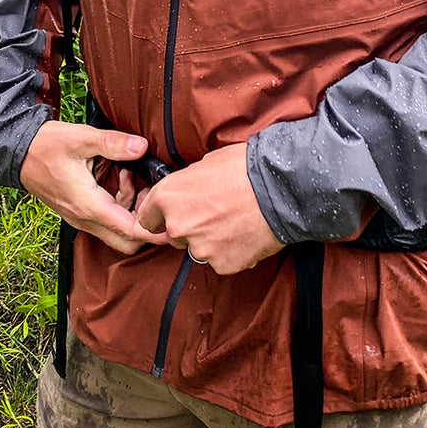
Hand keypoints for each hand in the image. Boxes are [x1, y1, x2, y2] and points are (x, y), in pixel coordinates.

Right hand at [19, 120, 166, 254]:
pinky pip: (106, 220)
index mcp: (89, 206)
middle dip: (145, 224)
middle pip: (125, 241)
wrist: (18, 150)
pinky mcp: (78, 212)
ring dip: (132, 210)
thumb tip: (141, 147)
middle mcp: (85, 219)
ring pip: (116, 230)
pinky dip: (120, 205)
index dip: (154, 231)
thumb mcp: (82, 138)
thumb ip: (114, 144)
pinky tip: (121, 179)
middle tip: (153, 196)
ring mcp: (80, 218)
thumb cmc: (47, 145)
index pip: (129, 231)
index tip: (173, 226)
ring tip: (133, 178)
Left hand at [135, 143, 284, 274]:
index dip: (160, 214)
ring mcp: (200, 248)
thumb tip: (187, 190)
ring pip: (198, 248)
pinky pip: (220, 259)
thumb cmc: (245, 167)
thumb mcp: (206, 163)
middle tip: (213, 212)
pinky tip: (244, 232)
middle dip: (188, 226)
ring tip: (234, 220)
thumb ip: (187, 183)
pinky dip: (230, 250)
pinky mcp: (222, 265)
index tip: (173, 211)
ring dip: (210, 239)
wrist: (279, 188)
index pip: (147, 217)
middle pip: (173, 234)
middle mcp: (177, 226)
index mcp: (168, 197)